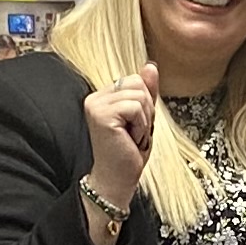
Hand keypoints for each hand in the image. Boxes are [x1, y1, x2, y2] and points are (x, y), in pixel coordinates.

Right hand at [82, 61, 157, 206]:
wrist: (117, 179)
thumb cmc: (128, 153)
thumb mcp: (143, 117)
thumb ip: (146, 91)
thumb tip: (150, 66)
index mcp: (103, 96)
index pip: (136, 80)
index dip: (145, 104)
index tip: (134, 126)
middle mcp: (95, 98)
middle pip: (138, 83)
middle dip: (146, 111)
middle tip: (133, 133)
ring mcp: (96, 105)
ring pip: (139, 96)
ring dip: (143, 121)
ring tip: (131, 137)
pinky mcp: (101, 115)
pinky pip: (135, 107)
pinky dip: (140, 126)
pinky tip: (129, 139)